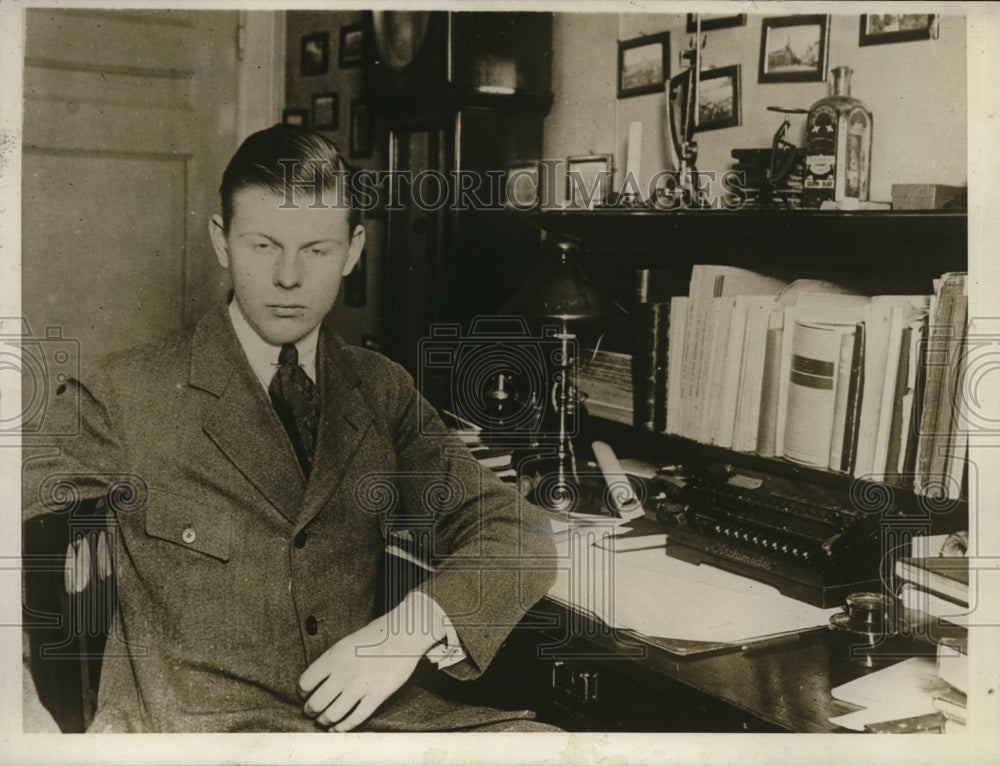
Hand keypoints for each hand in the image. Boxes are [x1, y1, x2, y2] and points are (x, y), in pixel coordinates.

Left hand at [297, 601, 438, 731]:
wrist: (402, 636)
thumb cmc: (374, 637)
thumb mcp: (345, 644)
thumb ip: (330, 663)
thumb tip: (316, 683)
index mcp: (333, 658)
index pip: (305, 683)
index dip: (302, 693)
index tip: (305, 695)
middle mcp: (343, 674)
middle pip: (316, 703)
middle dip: (310, 711)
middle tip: (311, 711)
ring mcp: (360, 686)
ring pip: (332, 714)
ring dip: (324, 720)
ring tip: (324, 720)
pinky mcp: (376, 696)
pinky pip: (355, 719)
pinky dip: (343, 727)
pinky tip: (339, 727)